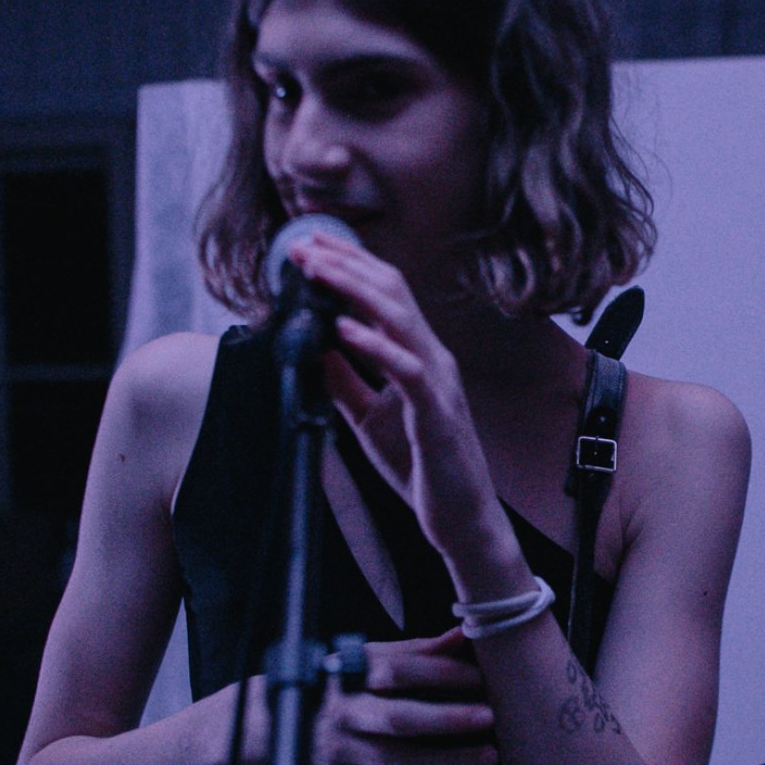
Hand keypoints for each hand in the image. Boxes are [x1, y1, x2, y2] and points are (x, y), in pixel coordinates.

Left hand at [293, 234, 497, 550]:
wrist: (462, 519)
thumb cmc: (422, 467)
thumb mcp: (369, 417)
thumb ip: (346, 380)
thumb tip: (314, 344)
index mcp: (418, 357)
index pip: (385, 295)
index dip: (349, 265)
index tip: (308, 246)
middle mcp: (433, 359)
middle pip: (392, 292)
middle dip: (345, 263)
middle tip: (302, 244)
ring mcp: (438, 383)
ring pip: (400, 318)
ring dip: (354, 289)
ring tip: (316, 270)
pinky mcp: (436, 414)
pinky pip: (407, 370)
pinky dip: (375, 345)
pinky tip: (344, 329)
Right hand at [313, 628, 497, 764]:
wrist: (297, 736)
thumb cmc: (348, 691)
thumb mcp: (371, 663)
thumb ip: (415, 652)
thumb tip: (461, 635)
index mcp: (351, 677)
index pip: (397, 670)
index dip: (441, 672)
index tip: (478, 678)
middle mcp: (345, 716)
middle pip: (398, 718)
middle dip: (447, 719)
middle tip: (489, 716)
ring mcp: (345, 755)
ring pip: (401, 762)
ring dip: (450, 761)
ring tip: (489, 755)